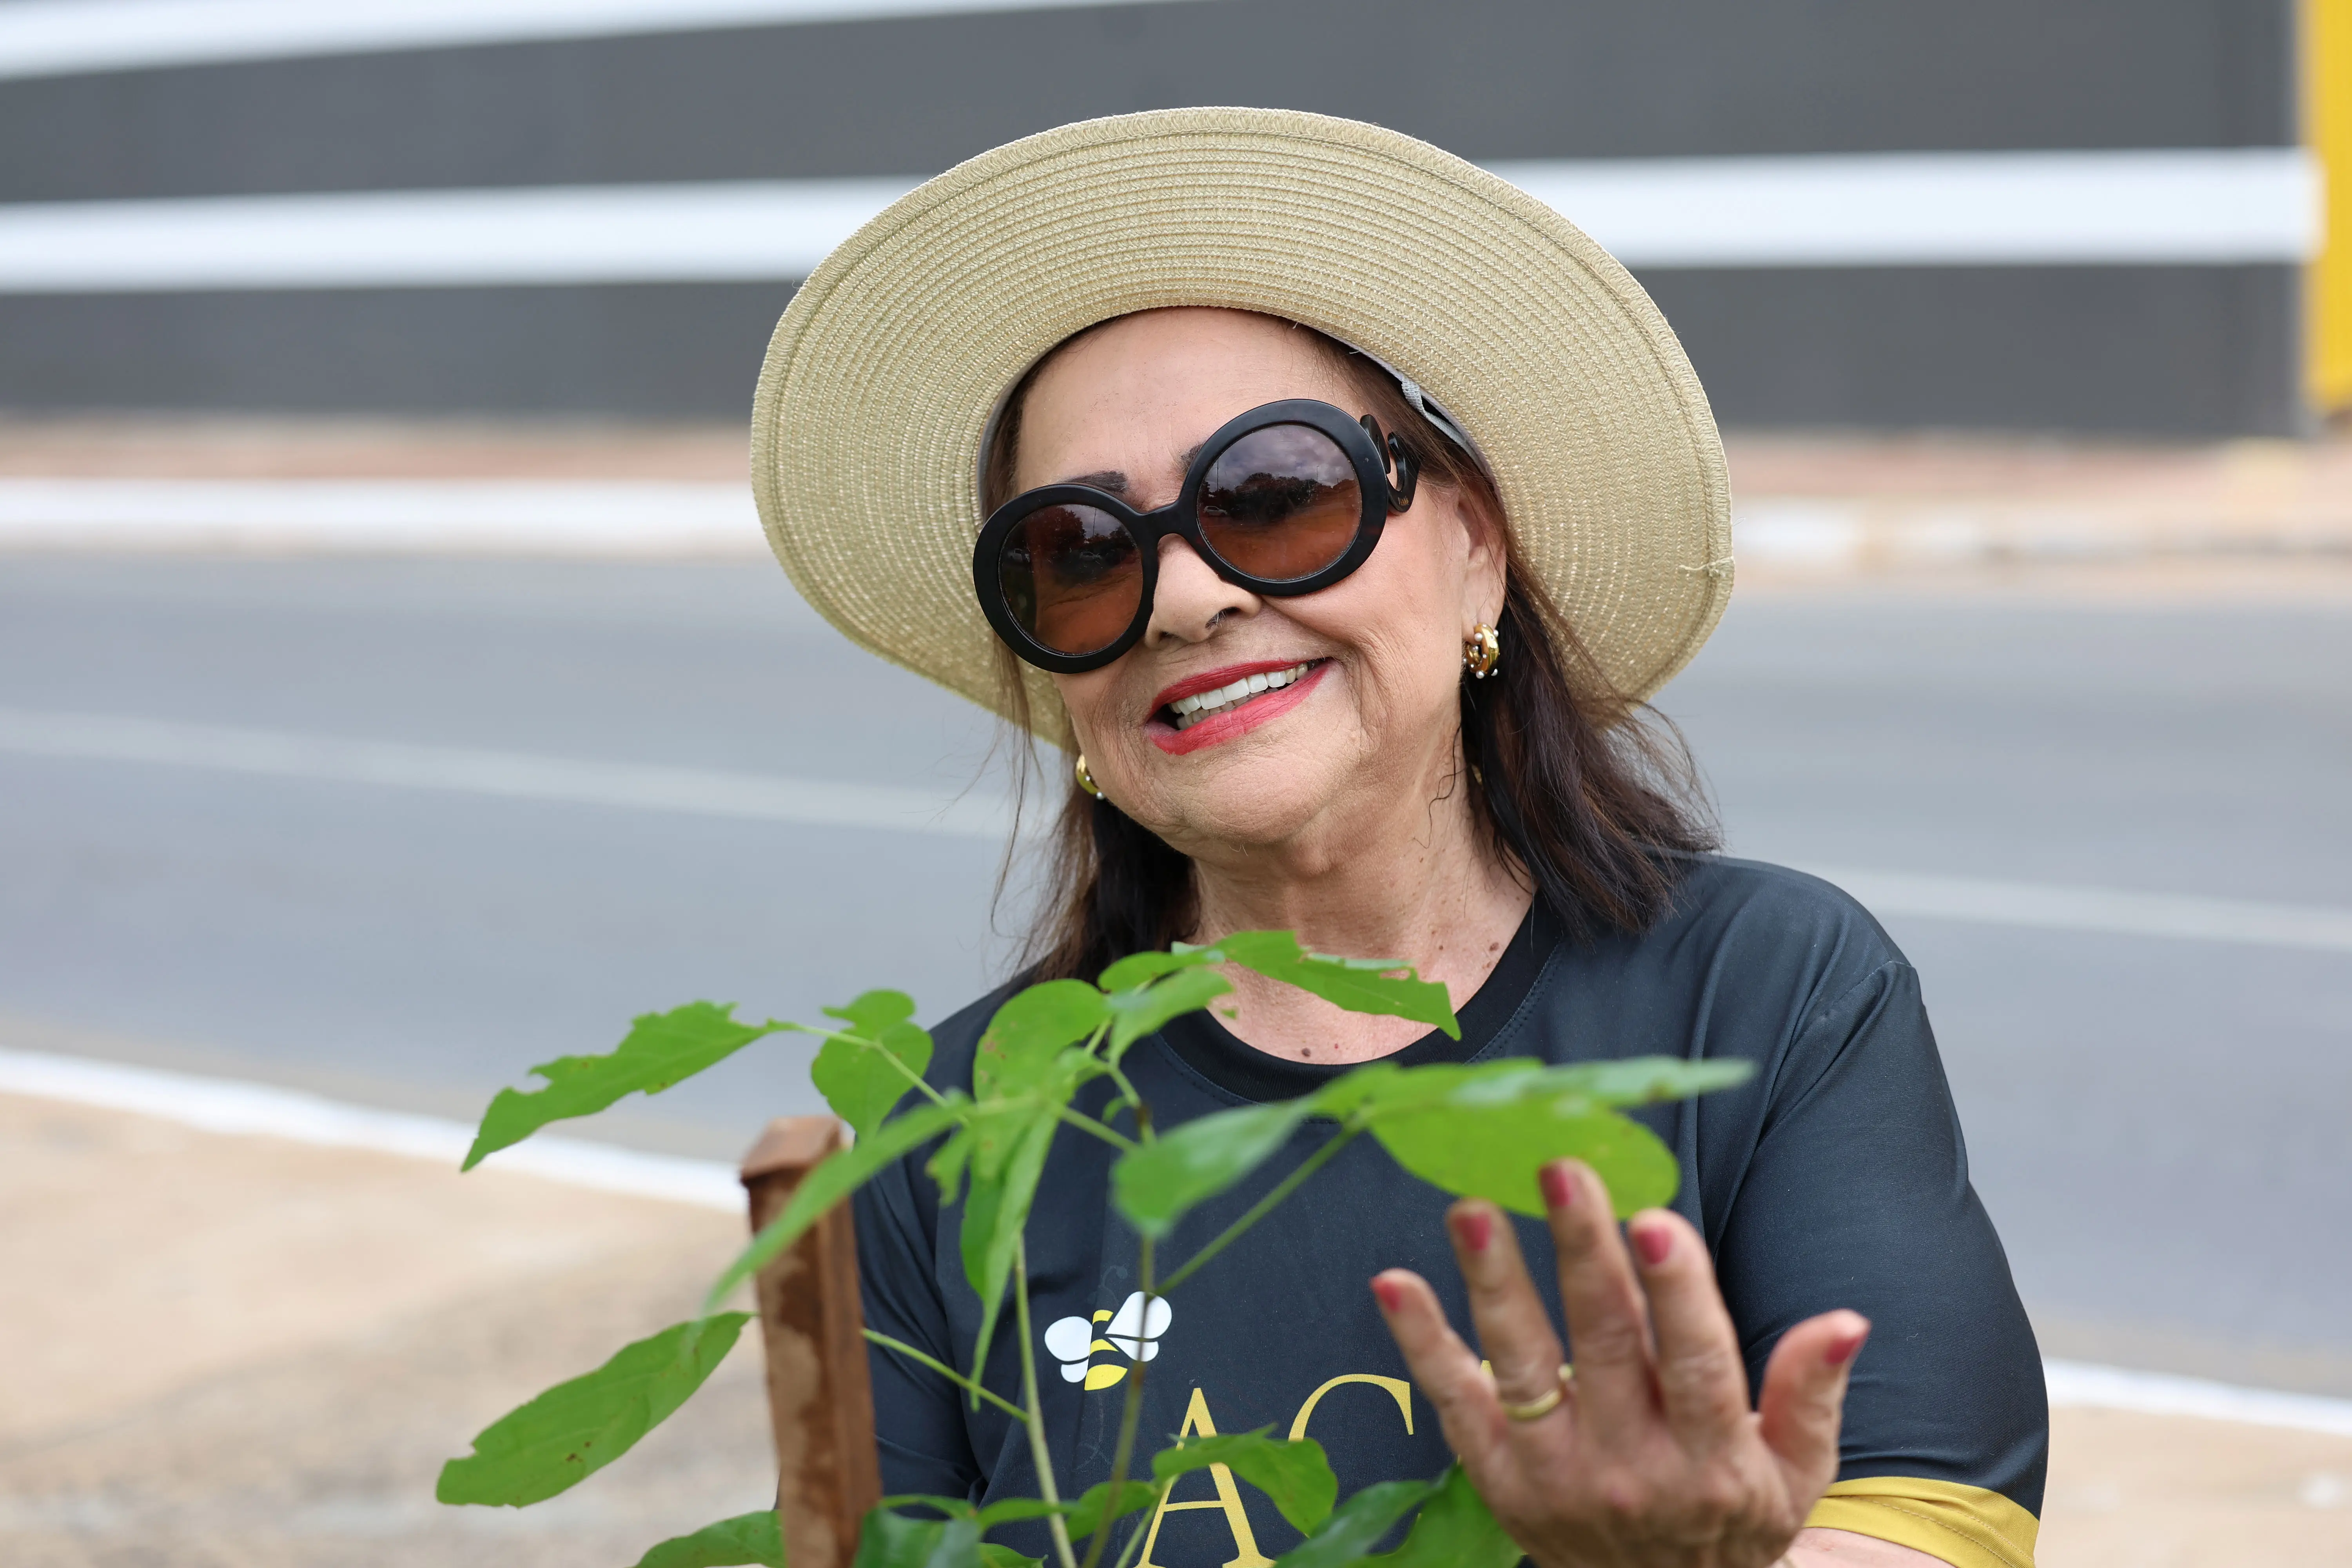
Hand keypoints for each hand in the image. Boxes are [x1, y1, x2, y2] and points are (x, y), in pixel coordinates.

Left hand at [1371, 1159, 1870, 1567]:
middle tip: (1560, 1169)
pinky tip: (1392, 1282)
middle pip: (1602, 1344)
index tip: (1656, 1220)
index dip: (1677, 1291)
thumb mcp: (1794, 1472)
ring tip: (1470, 1207)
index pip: (1695, 1363)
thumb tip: (1846, 1320)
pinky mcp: (1498, 1480)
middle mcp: (1631, 1469)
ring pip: (1520, 1365)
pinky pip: (1453, 1403)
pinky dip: (1421, 1342)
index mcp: (1712, 1461)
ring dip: (1493, 1282)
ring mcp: (1555, 1477)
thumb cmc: (1732, 1519)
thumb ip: (1811, 1394)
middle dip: (1581, 1251)